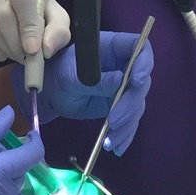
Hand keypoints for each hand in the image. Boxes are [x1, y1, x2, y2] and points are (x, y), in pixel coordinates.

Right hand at [0, 0, 70, 61]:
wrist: (14, 4)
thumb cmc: (38, 9)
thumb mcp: (56, 16)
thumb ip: (58, 31)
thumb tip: (47, 48)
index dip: (28, 26)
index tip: (33, 49)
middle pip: (3, 16)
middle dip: (17, 44)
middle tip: (28, 57)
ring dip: (8, 50)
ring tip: (21, 54)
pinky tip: (8, 50)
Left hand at [13, 31, 153, 155]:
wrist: (51, 93)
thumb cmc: (57, 73)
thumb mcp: (72, 75)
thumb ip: (96, 79)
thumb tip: (122, 80)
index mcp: (112, 48)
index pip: (140, 48)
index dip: (144, 62)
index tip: (137, 80)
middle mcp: (123, 65)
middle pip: (141, 82)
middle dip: (130, 103)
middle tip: (114, 120)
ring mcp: (123, 86)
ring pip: (137, 104)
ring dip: (127, 124)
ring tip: (110, 141)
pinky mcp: (120, 105)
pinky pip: (129, 120)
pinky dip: (124, 134)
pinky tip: (115, 146)